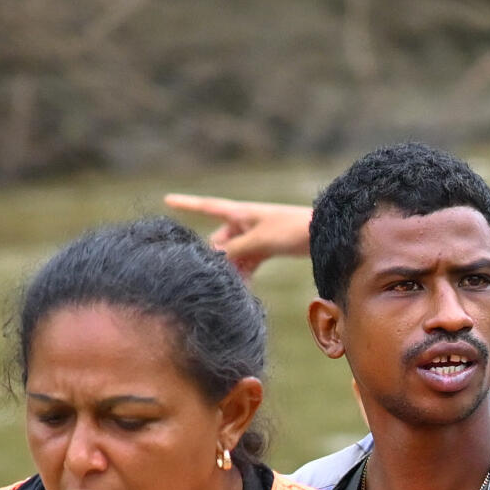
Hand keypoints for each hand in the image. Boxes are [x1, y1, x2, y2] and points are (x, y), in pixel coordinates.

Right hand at [162, 194, 312, 275]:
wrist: (322, 233)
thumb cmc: (290, 229)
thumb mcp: (259, 240)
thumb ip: (234, 250)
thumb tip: (214, 260)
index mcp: (239, 212)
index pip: (206, 206)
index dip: (186, 204)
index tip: (167, 199)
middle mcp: (244, 222)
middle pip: (219, 241)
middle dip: (215, 258)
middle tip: (214, 278)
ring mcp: (254, 236)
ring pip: (233, 254)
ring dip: (230, 269)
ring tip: (229, 288)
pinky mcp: (265, 248)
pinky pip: (247, 261)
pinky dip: (244, 273)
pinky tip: (243, 289)